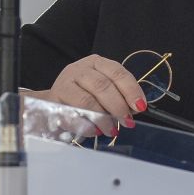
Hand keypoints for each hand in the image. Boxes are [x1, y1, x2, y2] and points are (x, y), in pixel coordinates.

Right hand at [31, 54, 146, 135]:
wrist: (53, 103)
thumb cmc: (84, 94)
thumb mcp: (103, 89)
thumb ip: (119, 95)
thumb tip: (135, 109)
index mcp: (97, 63)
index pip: (117, 72)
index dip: (131, 90)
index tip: (140, 106)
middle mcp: (80, 69)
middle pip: (102, 86)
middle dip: (118, 106)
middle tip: (127, 122)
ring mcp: (64, 84)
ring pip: (87, 101)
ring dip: (103, 118)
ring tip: (112, 130)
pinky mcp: (53, 102)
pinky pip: (72, 116)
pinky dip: (86, 126)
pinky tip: (96, 132)